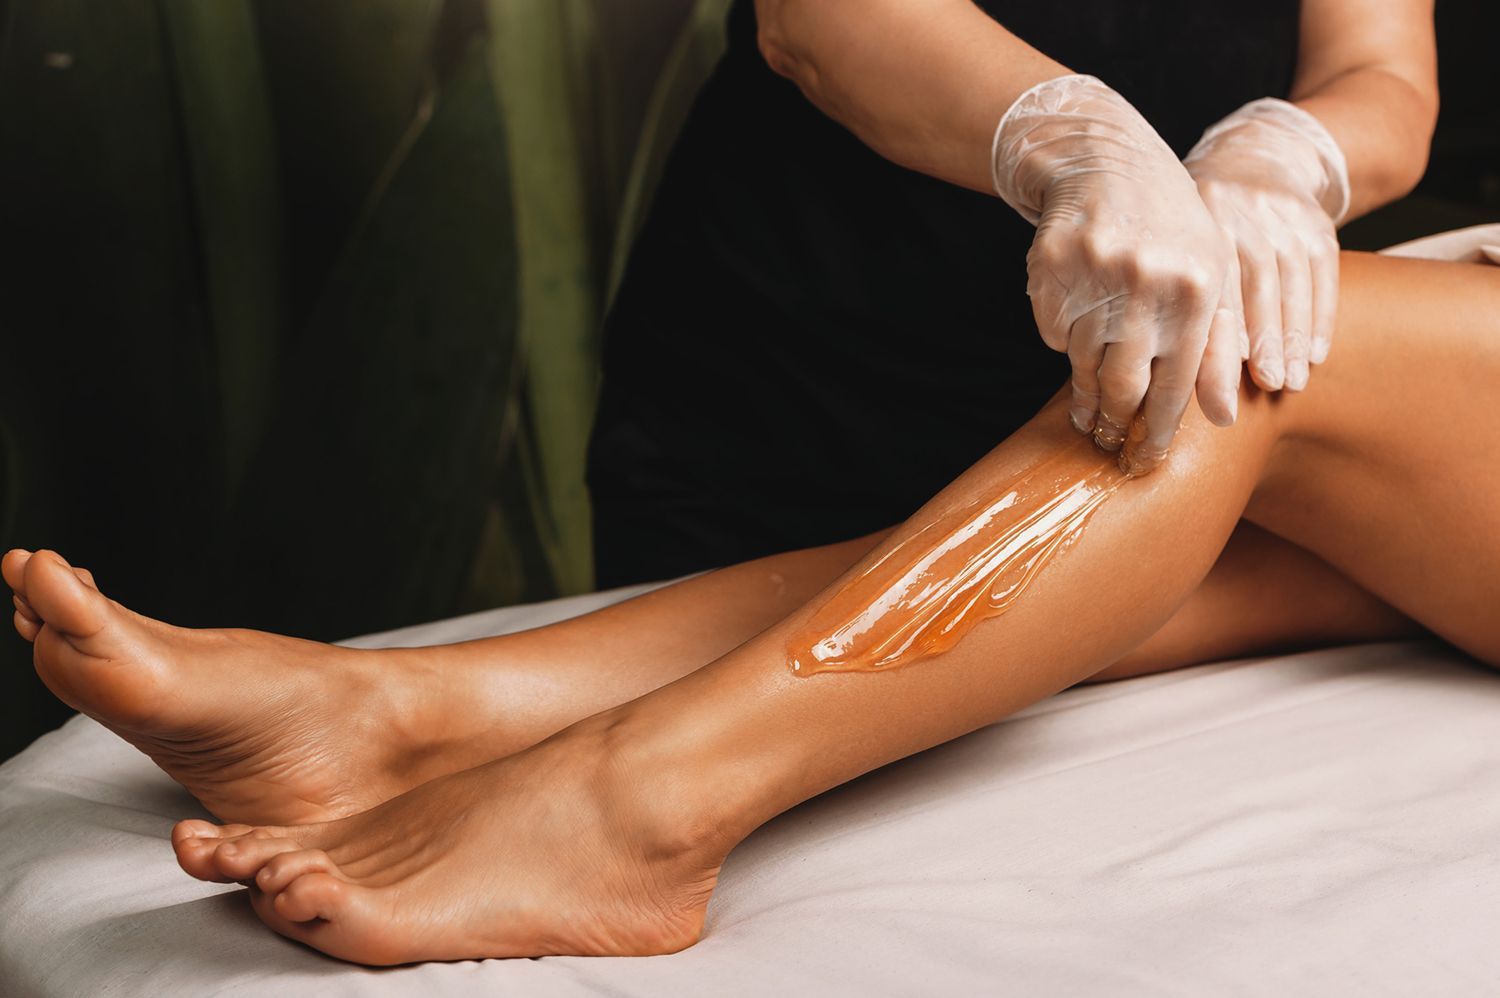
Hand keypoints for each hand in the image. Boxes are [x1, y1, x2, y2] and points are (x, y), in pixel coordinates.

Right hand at [992, 75, 1241, 475]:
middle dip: (1114, 425)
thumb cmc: (1171, 228)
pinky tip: (1075, 325)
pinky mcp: (1050, 271)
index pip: (1176, 385)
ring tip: (1087, 413)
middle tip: (1108, 445)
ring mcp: (1093, 276)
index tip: (1143, 461)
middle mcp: (1146, 284)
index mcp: (1196, 290)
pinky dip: (1063, 339)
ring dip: (1084, 394)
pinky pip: (1052, 332)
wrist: (1107, 162)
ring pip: (1082, 363)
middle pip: (1123, 386)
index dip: (1156, 432)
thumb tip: (1222, 419)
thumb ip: (1218, 348)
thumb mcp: (1210, 276)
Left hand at [1184, 98, 1349, 391]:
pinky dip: (1321, 316)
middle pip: (1251, 286)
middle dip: (1258, 344)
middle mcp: (1237, 212)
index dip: (1212, 346)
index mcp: (1191, 222)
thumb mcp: (1168, 242)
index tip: (1216, 391)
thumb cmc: (1190, 223)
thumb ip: (1161, 297)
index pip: (1203, 292)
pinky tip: (1314, 355)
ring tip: (1288, 384)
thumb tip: (1144, 376)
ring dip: (1292, 339)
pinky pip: (1323, 272)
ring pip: (1291, 281)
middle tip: (1263, 390)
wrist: (1251, 156)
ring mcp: (1280, 212)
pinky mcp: (1315, 218)